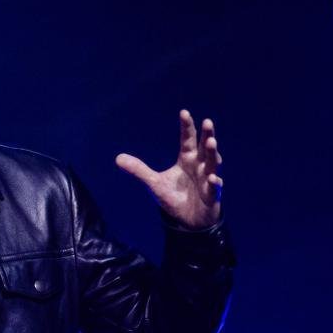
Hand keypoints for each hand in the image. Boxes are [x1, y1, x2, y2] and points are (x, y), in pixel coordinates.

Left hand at [114, 109, 222, 229]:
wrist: (187, 220)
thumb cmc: (174, 197)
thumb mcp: (153, 183)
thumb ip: (138, 169)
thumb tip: (117, 158)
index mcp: (187, 159)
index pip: (188, 140)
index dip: (187, 126)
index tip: (184, 112)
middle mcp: (199, 166)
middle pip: (204, 147)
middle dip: (207, 134)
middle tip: (207, 121)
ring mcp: (208, 178)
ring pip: (213, 163)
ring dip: (213, 153)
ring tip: (211, 142)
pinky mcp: (212, 194)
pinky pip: (214, 187)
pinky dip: (214, 182)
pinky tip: (212, 179)